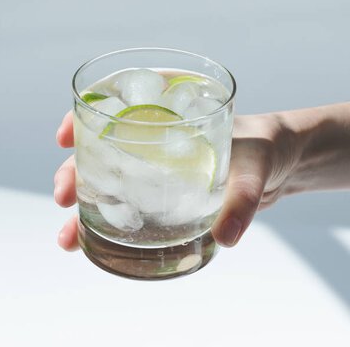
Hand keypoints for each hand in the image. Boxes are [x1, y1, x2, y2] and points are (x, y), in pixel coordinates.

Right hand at [53, 111, 301, 249]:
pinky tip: (93, 244)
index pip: (116, 105)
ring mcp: (158, 168)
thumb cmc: (269, 149)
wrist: (285, 165)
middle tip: (64, 195)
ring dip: (84, 206)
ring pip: (109, 181)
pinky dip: (108, 223)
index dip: (84, 117)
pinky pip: (129, 204)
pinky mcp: (167, 194)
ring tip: (68, 237)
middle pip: (102, 149)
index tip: (65, 135)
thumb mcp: (256, 168)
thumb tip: (226, 237)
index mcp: (171, 112)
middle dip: (74, 171)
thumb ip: (243, 199)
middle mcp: (157, 138)